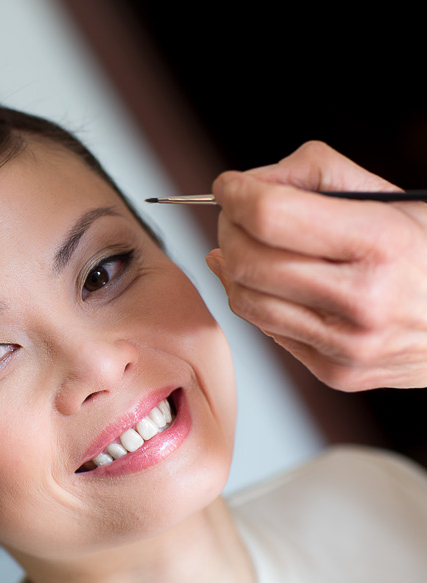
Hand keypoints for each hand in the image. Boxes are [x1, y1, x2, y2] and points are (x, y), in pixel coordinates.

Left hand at [206, 141, 426, 391]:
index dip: (236, 194)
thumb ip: (317, 173)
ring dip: (233, 264)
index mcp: (381, 244)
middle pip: (246, 260)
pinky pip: (265, 329)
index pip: (270, 216)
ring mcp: (348, 345)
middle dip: (228, 227)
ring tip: (248, 244)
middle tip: (235, 213)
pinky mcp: (336, 373)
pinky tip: (271, 280)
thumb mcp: (390, 197)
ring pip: (244, 298)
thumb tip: (251, 183)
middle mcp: (365, 301)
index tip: (229, 184)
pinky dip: (257, 297)